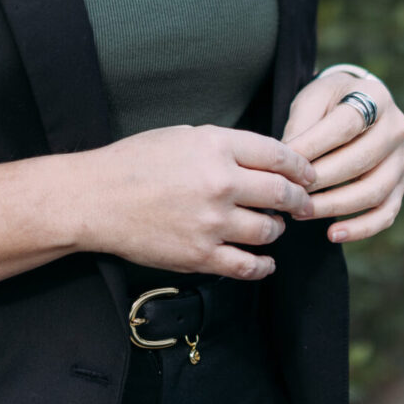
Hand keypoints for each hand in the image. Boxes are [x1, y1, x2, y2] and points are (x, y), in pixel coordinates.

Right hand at [75, 124, 316, 280]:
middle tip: (303, 205)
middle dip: (300, 201)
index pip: (278, 155)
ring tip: (273, 227)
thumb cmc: (135, 161)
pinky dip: (263, 265)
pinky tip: (265, 261)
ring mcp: (212, 222)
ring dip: (277, 230)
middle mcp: (220, 182)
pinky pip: (247, 266)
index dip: (301, 166)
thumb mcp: (183, 136)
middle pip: (282, 194)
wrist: (96, 198)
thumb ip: (224, 146)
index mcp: (216, 146)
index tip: (307, 175)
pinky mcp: (200, 256)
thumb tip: (263, 160)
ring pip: (269, 231)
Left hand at [282, 70, 403, 243]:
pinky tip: (333, 234)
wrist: (353, 106)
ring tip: (301, 212)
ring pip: (374, 191)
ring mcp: (402, 159)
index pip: (347, 125)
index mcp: (375, 97)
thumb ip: (302, 126)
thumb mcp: (311, 99)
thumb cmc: (327, 103)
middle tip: (290, 192)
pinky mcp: (401, 184)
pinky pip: (386, 213)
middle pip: (361, 160)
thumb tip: (288, 164)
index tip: (286, 162)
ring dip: (335, 206)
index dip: (315, 145)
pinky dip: (361, 228)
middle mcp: (397, 128)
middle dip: (321, 180)